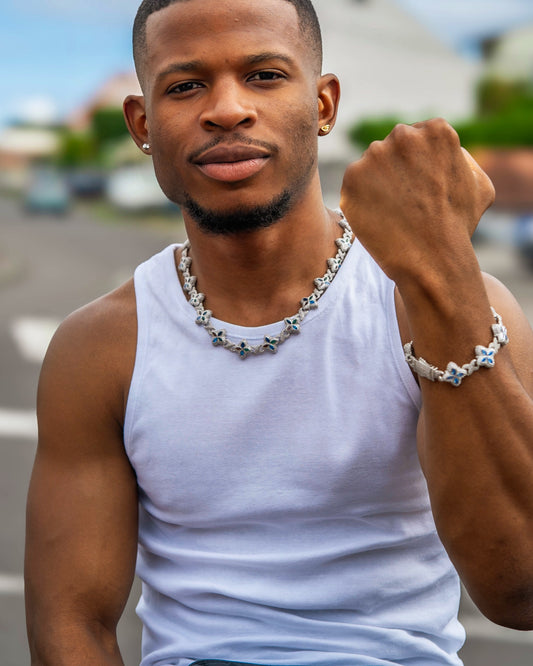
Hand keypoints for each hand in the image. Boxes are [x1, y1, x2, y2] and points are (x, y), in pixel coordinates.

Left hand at [340, 118, 494, 283]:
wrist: (432, 257)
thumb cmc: (458, 226)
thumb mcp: (480, 185)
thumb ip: (463, 159)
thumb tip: (448, 151)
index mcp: (436, 130)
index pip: (417, 137)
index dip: (417, 165)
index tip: (421, 188)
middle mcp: (404, 135)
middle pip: (392, 148)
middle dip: (395, 170)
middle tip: (405, 202)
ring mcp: (375, 154)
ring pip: (371, 166)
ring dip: (377, 184)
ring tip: (392, 211)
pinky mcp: (353, 176)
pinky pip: (354, 185)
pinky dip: (361, 200)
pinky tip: (378, 216)